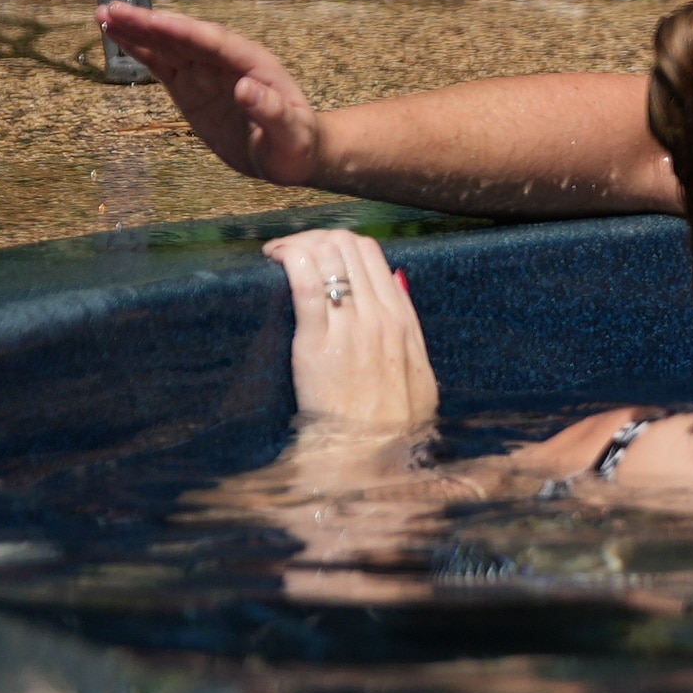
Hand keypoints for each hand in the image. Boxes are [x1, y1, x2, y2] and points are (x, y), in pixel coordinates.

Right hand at [105, 2, 325, 184]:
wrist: (295, 155)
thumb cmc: (298, 144)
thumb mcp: (291, 133)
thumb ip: (272, 111)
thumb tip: (247, 88)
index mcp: (254, 64)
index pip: (212, 41)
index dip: (181, 30)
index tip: (151, 20)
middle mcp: (228, 61)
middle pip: (183, 37)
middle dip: (149, 24)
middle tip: (111, 9)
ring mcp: (207, 73)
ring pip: (168, 46)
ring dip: (137, 31)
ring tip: (104, 15)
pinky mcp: (192, 88)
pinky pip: (162, 64)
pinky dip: (140, 50)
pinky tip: (117, 37)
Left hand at [267, 227, 437, 428]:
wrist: (366, 455)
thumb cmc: (390, 425)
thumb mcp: (419, 376)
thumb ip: (410, 328)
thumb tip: (398, 282)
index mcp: (403, 321)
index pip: (373, 256)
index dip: (341, 243)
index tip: (319, 251)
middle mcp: (380, 316)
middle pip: (348, 246)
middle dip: (316, 237)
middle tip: (292, 250)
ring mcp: (350, 327)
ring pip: (328, 254)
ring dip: (299, 242)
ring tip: (277, 254)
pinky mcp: (317, 342)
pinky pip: (306, 282)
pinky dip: (289, 259)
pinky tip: (273, 257)